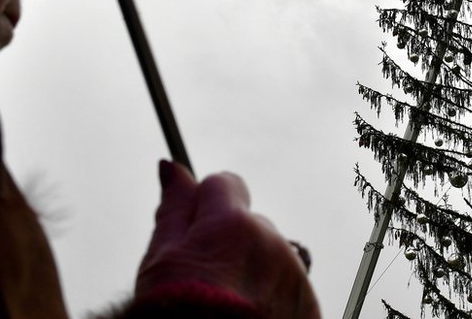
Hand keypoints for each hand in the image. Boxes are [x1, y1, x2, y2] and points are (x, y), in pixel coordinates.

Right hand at [135, 160, 319, 318]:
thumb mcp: (162, 260)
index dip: (207, 205)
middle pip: (250, 224)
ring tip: (227, 310)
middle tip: (205, 284)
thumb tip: (171, 167)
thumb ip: (174, 209)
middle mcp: (271, 240)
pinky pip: (290, 287)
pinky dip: (274, 299)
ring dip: (254, 273)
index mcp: (232, 222)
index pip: (226, 184)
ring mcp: (294, 274)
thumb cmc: (174, 315)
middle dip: (231, 244)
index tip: (197, 230)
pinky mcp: (309, 305)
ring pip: (272, 256)